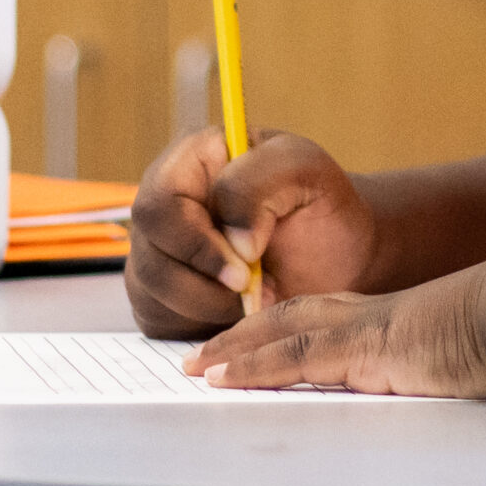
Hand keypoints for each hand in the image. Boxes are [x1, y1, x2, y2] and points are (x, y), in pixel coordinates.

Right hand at [125, 126, 378, 337]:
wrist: (336, 259)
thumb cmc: (321, 207)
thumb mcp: (303, 169)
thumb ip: (258, 183)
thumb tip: (232, 240)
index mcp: (191, 160)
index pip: (159, 204)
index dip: (195, 243)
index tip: (246, 266)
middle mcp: (164, 203)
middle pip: (149, 256)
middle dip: (206, 284)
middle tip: (261, 288)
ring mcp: (156, 250)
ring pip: (151, 293)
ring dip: (211, 308)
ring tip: (259, 295)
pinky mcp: (159, 295)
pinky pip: (159, 320)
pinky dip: (202, 326)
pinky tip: (239, 310)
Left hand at [186, 268, 485, 399]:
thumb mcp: (460, 352)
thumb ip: (436, 364)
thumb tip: (440, 380)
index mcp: (388, 317)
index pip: (319, 318)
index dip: (278, 328)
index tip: (248, 341)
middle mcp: (367, 315)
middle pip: (288, 316)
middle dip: (243, 334)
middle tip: (204, 353)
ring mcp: (361, 328)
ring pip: (279, 333)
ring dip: (234, 350)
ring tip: (198, 367)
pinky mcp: (361, 347)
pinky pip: (293, 356)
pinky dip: (253, 366)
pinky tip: (224, 377)